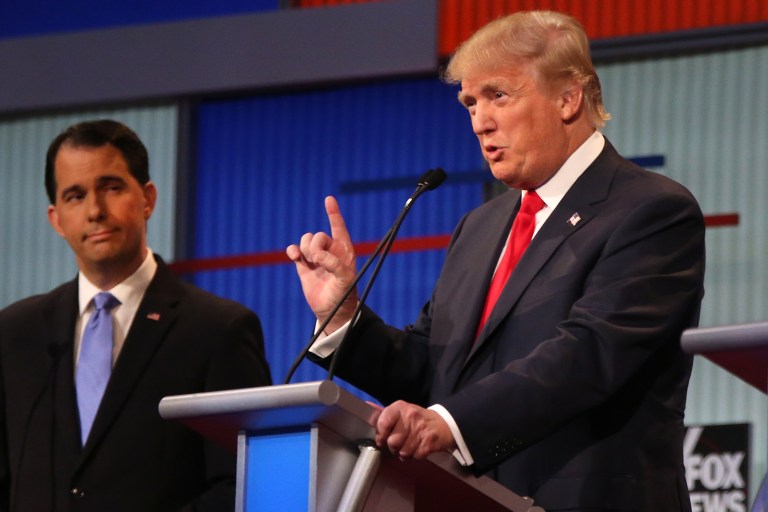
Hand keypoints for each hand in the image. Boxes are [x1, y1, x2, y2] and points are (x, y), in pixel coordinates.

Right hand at [286, 196, 357, 332]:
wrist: (331, 310)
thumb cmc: (343, 294)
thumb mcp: (345, 279)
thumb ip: (334, 264)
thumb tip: (318, 256)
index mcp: (344, 250)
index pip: (338, 227)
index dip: (334, 213)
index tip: (329, 199)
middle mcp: (330, 250)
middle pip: (318, 235)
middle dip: (315, 245)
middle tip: (317, 261)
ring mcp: (316, 257)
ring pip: (306, 240)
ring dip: (305, 249)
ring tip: (310, 263)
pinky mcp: (304, 264)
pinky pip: (295, 250)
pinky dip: (293, 251)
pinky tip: (294, 257)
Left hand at [373, 401, 454, 459]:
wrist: (443, 424)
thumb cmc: (417, 419)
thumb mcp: (400, 412)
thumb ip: (383, 412)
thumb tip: (366, 404)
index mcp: (400, 407)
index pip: (383, 422)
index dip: (380, 435)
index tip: (382, 439)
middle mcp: (410, 416)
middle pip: (392, 442)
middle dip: (393, 447)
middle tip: (399, 443)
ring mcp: (421, 429)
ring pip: (403, 452)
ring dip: (404, 453)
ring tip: (409, 446)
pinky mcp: (429, 442)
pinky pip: (415, 456)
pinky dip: (415, 456)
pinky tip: (417, 448)